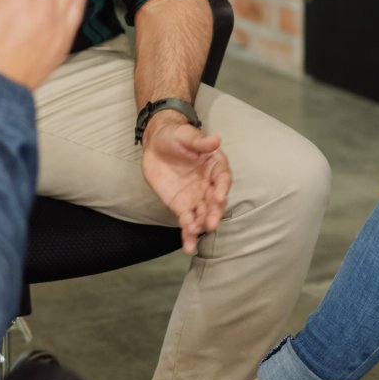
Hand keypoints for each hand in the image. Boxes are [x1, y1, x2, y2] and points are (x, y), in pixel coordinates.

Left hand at [140, 115, 231, 254]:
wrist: (156, 145)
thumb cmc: (175, 136)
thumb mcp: (185, 134)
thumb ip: (199, 142)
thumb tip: (215, 140)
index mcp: (214, 166)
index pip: (222, 178)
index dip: (222, 188)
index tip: (219, 196)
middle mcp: (209, 184)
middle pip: (215, 201)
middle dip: (213, 213)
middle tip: (211, 223)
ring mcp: (196, 197)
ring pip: (203, 214)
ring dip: (201, 225)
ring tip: (195, 232)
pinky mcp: (182, 206)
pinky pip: (187, 221)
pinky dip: (188, 233)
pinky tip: (188, 245)